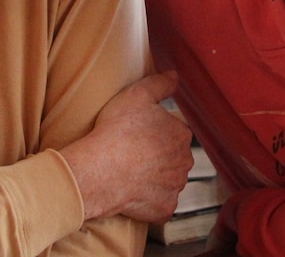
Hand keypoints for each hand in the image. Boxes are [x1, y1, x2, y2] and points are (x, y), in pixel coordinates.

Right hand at [60, 72, 193, 223]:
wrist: (100, 170)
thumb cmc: (117, 131)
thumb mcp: (137, 94)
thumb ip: (160, 83)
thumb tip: (175, 75)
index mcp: (181, 134)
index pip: (174, 131)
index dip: (154, 131)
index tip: (137, 133)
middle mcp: (184, 162)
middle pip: (173, 157)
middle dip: (158, 155)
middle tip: (133, 152)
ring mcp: (175, 188)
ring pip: (168, 181)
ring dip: (155, 177)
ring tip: (130, 171)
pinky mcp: (164, 208)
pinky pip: (161, 204)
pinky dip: (150, 200)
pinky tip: (133, 191)